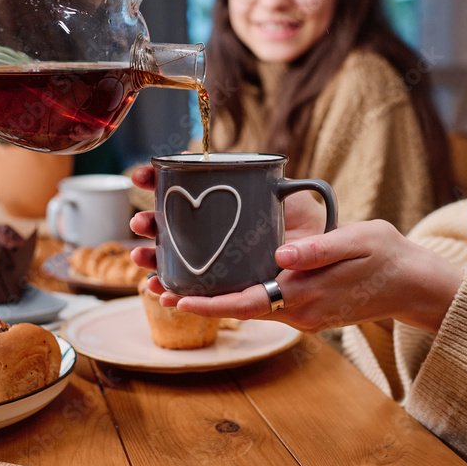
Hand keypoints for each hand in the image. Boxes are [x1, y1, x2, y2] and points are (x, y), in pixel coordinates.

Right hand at [127, 166, 330, 272]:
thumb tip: (250, 172)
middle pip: (168, 225)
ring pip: (172, 258)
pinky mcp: (224, 286)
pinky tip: (161, 291)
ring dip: (150, 257)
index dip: (156, 181)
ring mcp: (212, 258)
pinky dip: (172, 293)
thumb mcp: (286, 195)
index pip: (180, 188)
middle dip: (147, 223)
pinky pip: (192, 291)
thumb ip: (268, 181)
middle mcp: (210, 230)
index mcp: (219, 202)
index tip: (141, 176)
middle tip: (140, 222)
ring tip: (140, 255)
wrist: (326, 258)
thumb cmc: (305, 223)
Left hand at [139, 219, 464, 334]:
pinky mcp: (304, 306)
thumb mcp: (358, 242)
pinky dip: (232, 292)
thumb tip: (282, 257)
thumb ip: (320, 250)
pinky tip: (214, 275)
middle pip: (236, 306)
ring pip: (245, 305)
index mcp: (307, 296)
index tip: (173, 298)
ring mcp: (300, 312)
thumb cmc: (387, 257)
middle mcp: (298, 311)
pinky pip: (261, 302)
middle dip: (195, 297)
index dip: (208, 304)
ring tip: (168, 277)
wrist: (413, 283)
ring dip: (209, 294)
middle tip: (154, 280)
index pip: (248, 303)